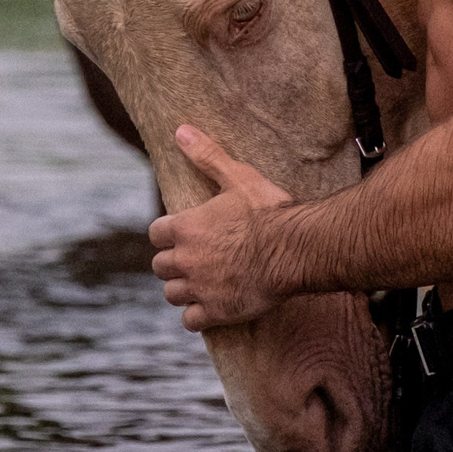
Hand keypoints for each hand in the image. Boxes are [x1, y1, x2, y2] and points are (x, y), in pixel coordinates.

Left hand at [147, 125, 291, 332]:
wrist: (296, 248)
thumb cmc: (269, 211)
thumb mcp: (238, 177)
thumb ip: (207, 156)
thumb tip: (180, 130)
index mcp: (186, 227)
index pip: (156, 233)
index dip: (170, 232)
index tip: (185, 233)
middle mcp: (185, 259)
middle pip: (160, 266)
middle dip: (174, 262)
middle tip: (197, 258)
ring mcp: (200, 288)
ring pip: (172, 294)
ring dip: (183, 289)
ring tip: (202, 283)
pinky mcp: (216, 312)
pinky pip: (191, 321)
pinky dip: (198, 316)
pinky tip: (213, 307)